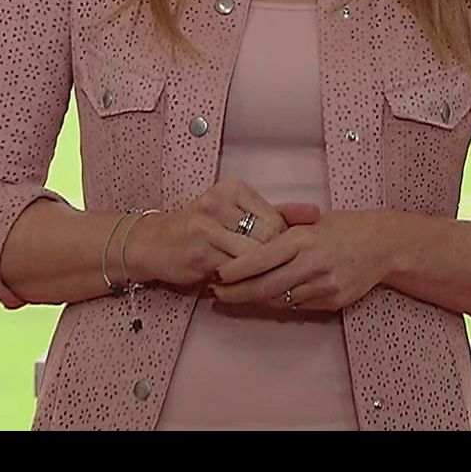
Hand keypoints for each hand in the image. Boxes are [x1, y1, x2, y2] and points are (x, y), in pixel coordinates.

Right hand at [127, 178, 307, 288]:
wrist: (153, 243)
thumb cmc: (201, 229)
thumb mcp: (236, 213)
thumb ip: (277, 213)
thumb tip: (316, 214)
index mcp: (233, 188)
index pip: (275, 218)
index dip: (282, 242)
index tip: (278, 255)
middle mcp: (219, 203)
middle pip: (267, 237)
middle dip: (272, 259)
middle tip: (268, 271)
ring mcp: (207, 227)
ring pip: (252, 257)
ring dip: (256, 273)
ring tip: (255, 278)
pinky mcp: (199, 252)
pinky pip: (234, 272)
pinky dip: (239, 281)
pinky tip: (236, 282)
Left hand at [209, 207, 393, 311]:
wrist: (383, 244)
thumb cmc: (344, 227)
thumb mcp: (312, 220)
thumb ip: (282, 228)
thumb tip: (247, 237)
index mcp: (303, 239)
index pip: (260, 259)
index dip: (235, 270)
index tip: (216, 274)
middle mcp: (312, 263)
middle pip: (265, 287)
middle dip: (236, 293)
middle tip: (216, 293)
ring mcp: (323, 285)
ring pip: (279, 300)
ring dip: (255, 300)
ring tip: (234, 295)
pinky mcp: (332, 301)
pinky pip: (298, 306)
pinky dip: (279, 302)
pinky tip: (266, 297)